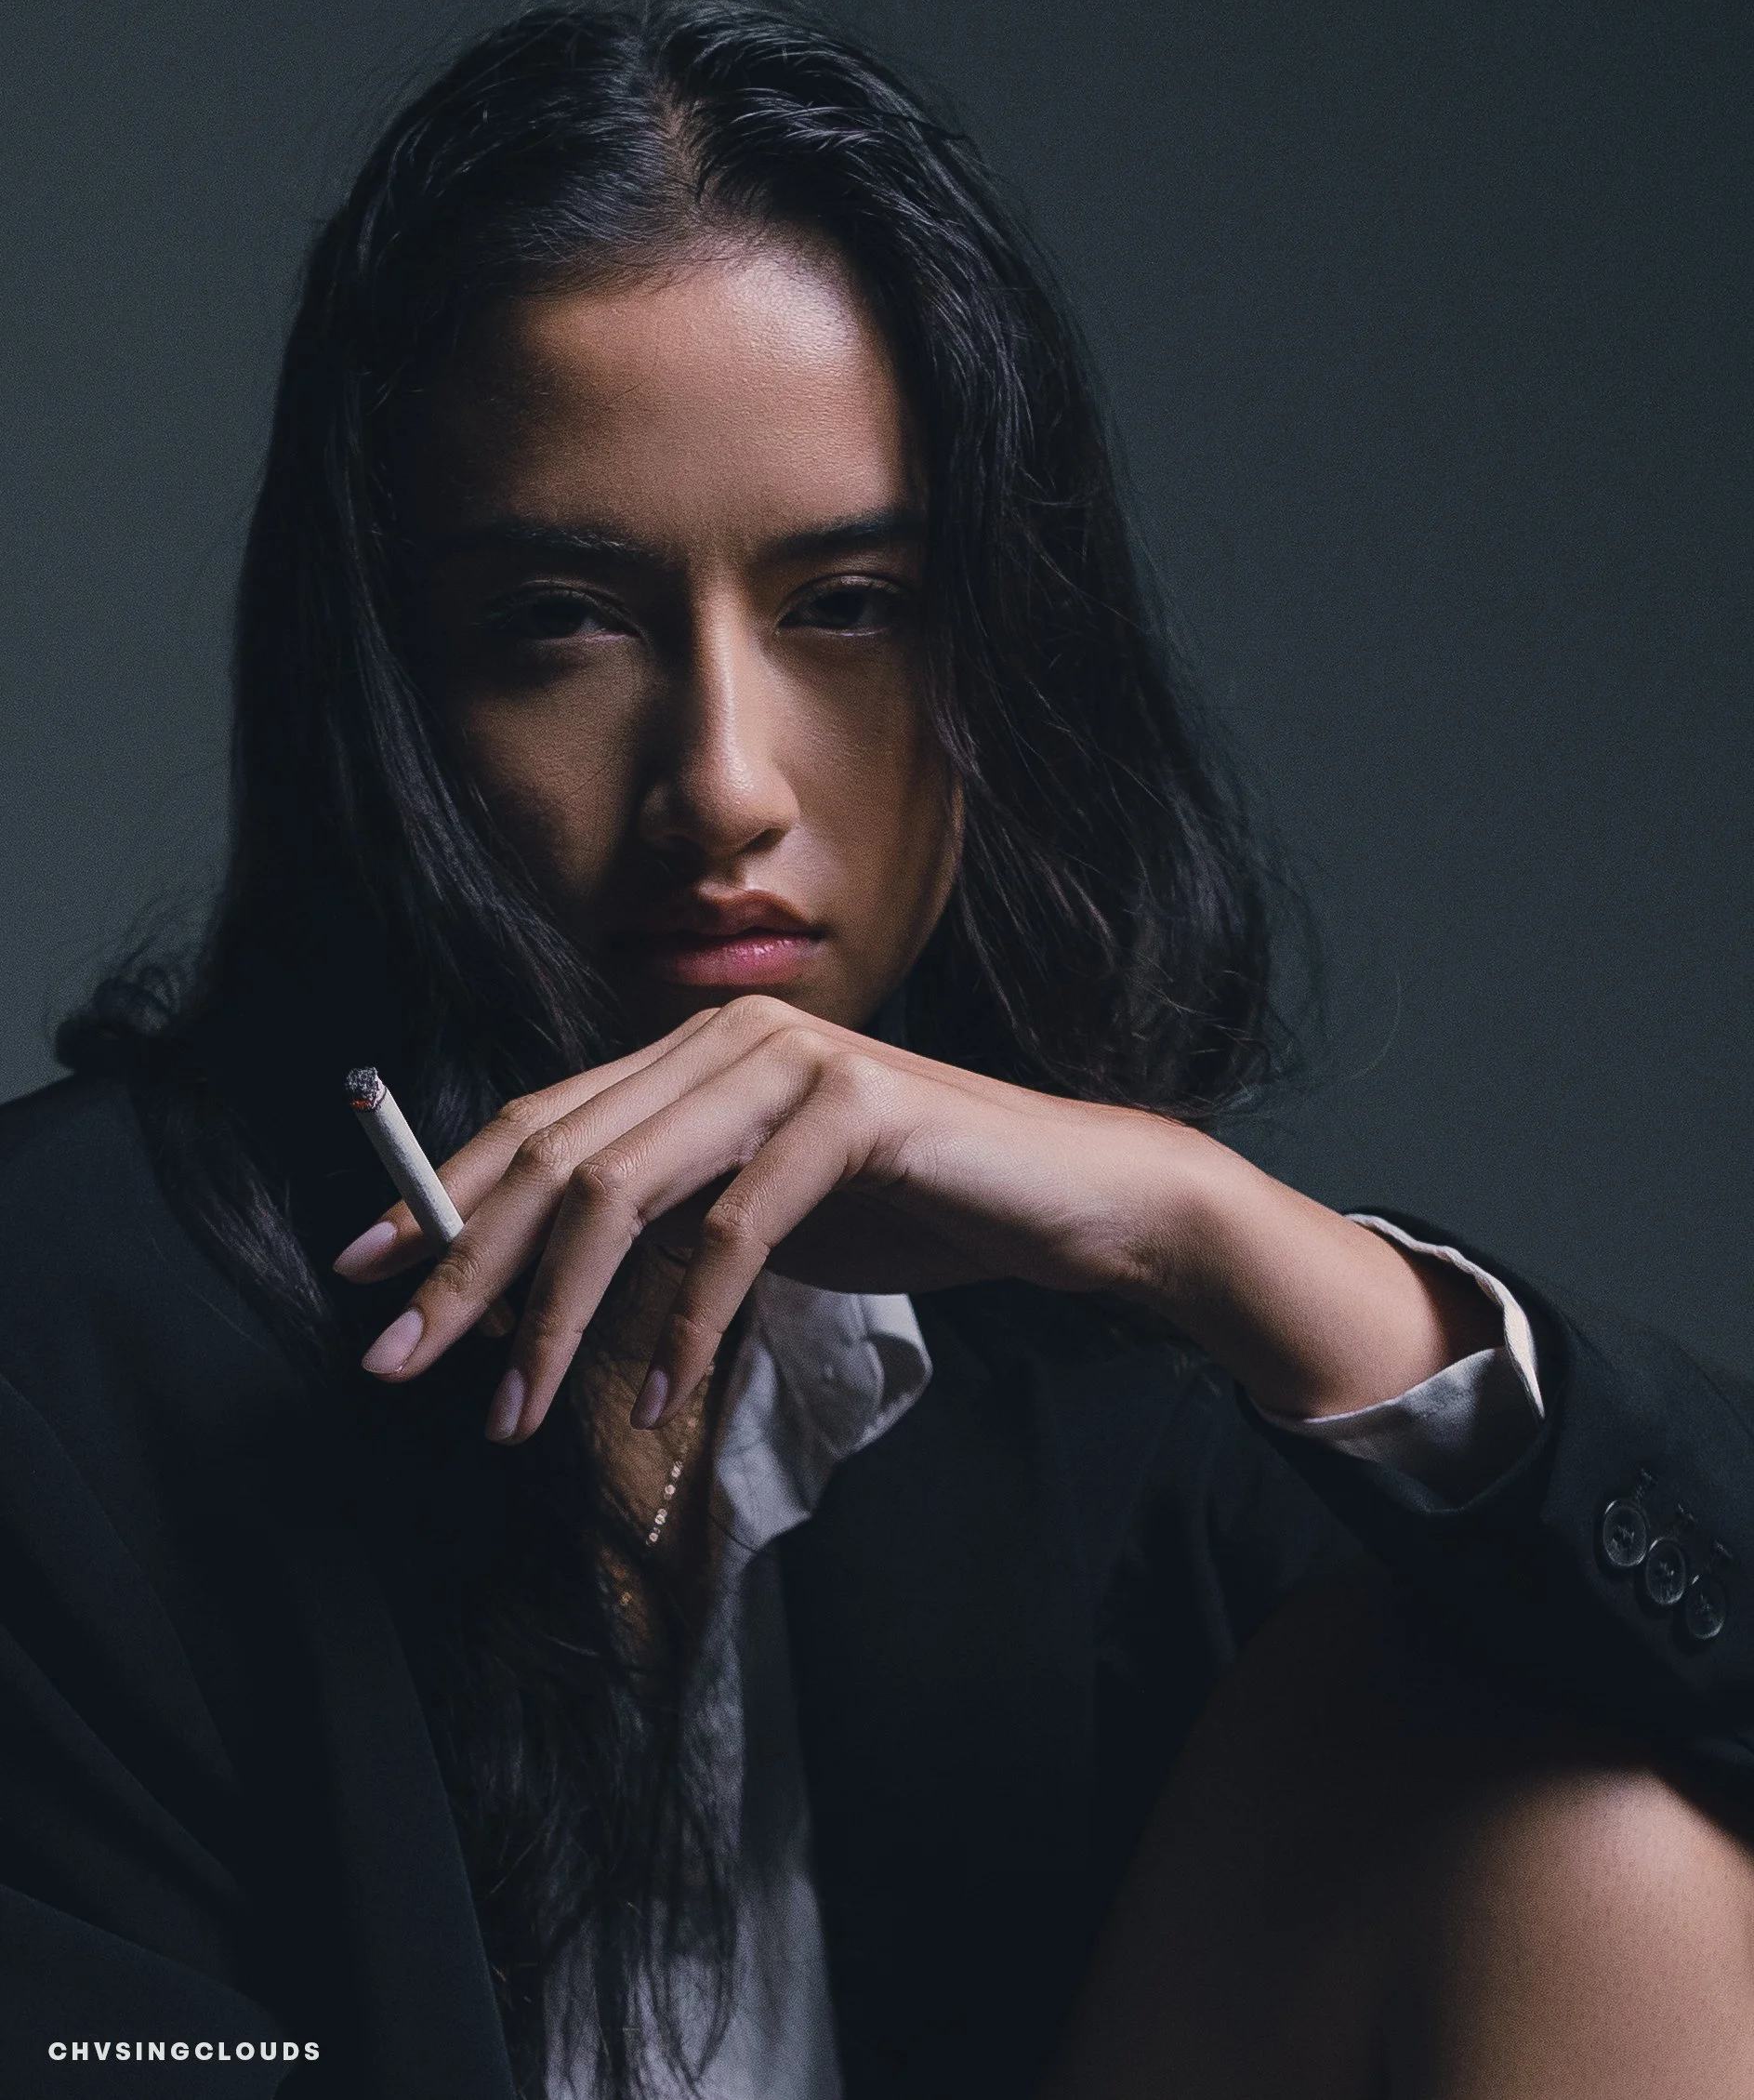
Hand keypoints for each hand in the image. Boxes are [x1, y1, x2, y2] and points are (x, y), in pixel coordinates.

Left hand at [334, 995, 1499, 1442]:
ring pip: (623, 1190)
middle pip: (555, 1153)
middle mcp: (728, 1038)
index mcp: (696, 1052)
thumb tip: (524, 1295)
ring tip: (514, 1415)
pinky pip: (734, 1232)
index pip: (538, 1119)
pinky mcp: (853, 1110)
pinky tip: (650, 1400)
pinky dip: (681, 1328)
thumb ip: (660, 1224)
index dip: (442, 1193)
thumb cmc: (917, 1209)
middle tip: (396, 1358)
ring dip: (554, 1315)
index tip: (367, 1268)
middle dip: (463, 1266)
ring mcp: (791, 1063)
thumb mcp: (760, 1217)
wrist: (1073, 1203)